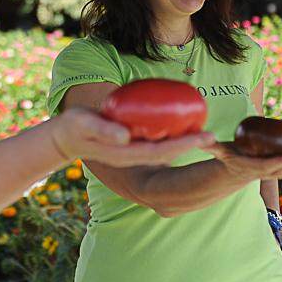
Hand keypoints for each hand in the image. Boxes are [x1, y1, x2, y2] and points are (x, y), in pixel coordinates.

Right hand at [51, 107, 215, 167]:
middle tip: (215, 136)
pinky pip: (160, 144)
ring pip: (167, 152)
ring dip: (187, 145)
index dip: (186, 145)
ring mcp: (135, 153)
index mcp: (127, 154)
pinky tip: (186, 129)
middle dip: (192, 146)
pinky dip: (176, 139)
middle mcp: (135, 156)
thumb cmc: (75, 127)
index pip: (162, 151)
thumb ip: (103, 130)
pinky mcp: (134, 146)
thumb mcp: (85, 125)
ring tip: (207, 134)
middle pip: (170, 154)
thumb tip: (125, 137)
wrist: (66, 137)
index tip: (206, 137)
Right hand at [201, 142, 281, 183]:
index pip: (263, 167)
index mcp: (249, 167)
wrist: (236, 168)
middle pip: (279, 170)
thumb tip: (203, 140)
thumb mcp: (220, 151)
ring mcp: (271, 172)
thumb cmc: (230, 155)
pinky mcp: (277, 169)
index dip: (275, 164)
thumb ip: (212, 146)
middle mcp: (261, 172)